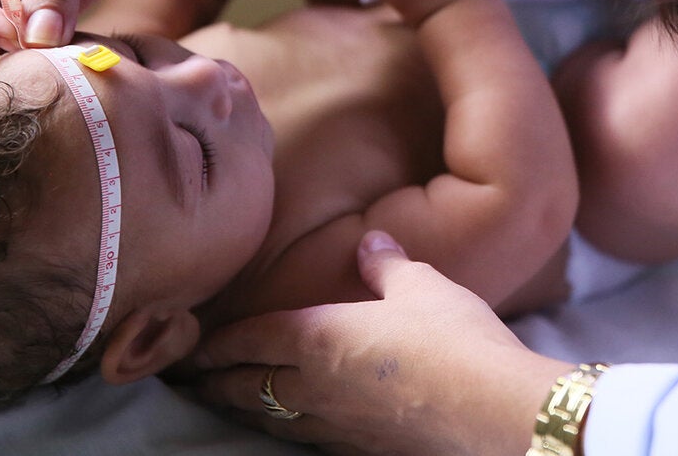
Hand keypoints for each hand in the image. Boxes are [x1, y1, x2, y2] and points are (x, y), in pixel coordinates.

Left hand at [195, 231, 567, 455]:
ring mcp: (334, 424)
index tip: (190, 346)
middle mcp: (312, 385)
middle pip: (244, 386)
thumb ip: (387, 264)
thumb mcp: (422, 286)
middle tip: (186, 382)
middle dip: (212, 382)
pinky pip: (304, 438)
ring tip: (222, 404)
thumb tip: (369, 242)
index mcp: (317, 336)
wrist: (491, 409)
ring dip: (239, 410)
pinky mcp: (360, 450)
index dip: (214, 342)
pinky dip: (283, 429)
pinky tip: (289, 428)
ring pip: (268, 419)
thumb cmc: (453, 339)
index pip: (248, 338)